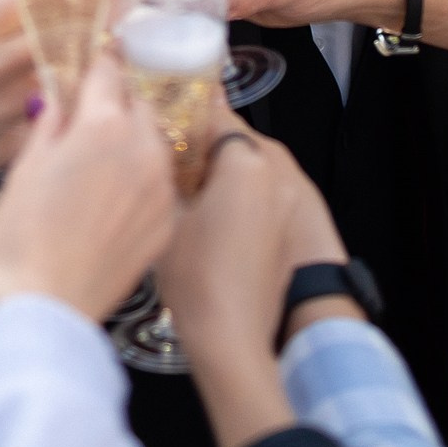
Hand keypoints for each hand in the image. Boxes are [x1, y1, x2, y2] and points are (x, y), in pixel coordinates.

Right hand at [0, 52, 178, 320]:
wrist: (49, 306)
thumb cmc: (23, 237)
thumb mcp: (25, 168)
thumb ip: (51, 123)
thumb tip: (60, 96)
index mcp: (103, 124)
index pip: (108, 70)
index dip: (99, 61)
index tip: (95, 57)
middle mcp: (143, 147)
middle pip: (140, 102)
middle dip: (119, 101)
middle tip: (94, 113)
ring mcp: (161, 185)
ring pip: (155, 141)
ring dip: (135, 138)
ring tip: (105, 158)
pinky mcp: (167, 220)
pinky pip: (161, 181)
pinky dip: (144, 178)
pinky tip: (116, 198)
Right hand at [155, 126, 319, 352]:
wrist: (233, 337)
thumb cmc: (197, 278)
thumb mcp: (169, 217)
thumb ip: (169, 173)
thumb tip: (162, 149)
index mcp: (246, 163)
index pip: (216, 116)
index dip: (187, 111)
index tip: (164, 108)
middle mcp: (274, 176)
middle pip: (234, 142)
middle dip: (201, 144)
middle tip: (166, 152)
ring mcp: (285, 205)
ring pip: (247, 170)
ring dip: (219, 171)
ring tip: (180, 186)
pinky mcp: (284, 232)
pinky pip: (259, 197)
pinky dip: (236, 196)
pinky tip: (205, 216)